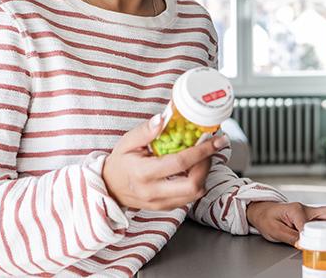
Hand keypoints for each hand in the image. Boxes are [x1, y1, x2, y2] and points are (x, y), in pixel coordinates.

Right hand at [102, 115, 227, 210]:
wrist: (108, 188)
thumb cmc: (119, 163)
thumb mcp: (127, 142)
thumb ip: (145, 131)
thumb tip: (163, 117)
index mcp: (144, 173)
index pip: (180, 163)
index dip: (202, 151)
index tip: (216, 140)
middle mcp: (153, 192)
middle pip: (193, 185)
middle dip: (207, 165)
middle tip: (210, 149)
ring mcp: (160, 203)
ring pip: (195, 194)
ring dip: (204, 174)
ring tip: (202, 157)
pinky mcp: (165, 207)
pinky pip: (189, 198)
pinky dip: (196, 182)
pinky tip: (193, 169)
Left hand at [246, 201, 325, 245]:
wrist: (261, 210)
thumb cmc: (267, 218)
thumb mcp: (274, 230)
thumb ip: (289, 237)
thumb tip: (303, 244)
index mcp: (297, 210)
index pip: (309, 225)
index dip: (310, 237)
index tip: (309, 247)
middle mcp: (307, 209)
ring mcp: (310, 212)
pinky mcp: (311, 217)